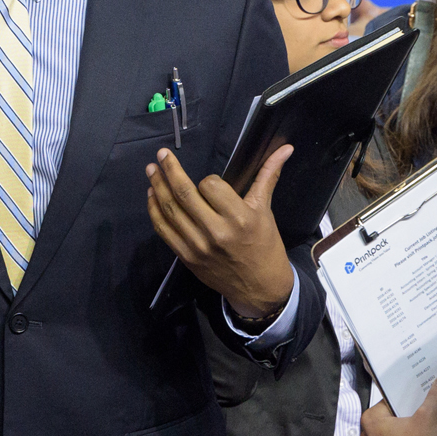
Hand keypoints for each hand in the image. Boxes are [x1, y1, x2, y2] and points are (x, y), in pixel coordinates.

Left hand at [144, 145, 293, 320]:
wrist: (259, 288)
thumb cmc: (265, 246)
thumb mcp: (266, 211)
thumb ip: (268, 176)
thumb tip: (285, 148)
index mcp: (239, 218)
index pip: (211, 185)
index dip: (208, 179)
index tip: (210, 182)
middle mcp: (216, 232)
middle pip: (184, 194)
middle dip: (170, 170)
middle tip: (161, 154)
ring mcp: (198, 246)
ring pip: (170, 210)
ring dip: (157, 186)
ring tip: (151, 170)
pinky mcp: (186, 257)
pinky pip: (164, 230)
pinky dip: (155, 210)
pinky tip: (152, 195)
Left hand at [360, 374, 436, 435]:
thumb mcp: (428, 417)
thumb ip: (434, 396)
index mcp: (371, 420)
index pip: (390, 398)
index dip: (407, 393)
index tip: (421, 388)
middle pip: (395, 414)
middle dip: (412, 407)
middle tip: (429, 398)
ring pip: (400, 429)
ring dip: (415, 423)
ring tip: (433, 413)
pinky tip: (431, 433)